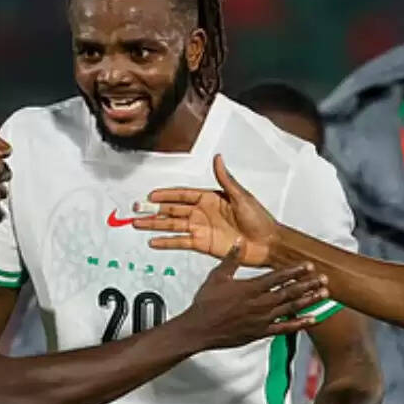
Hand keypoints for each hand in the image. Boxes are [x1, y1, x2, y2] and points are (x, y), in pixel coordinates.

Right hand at [135, 154, 279, 265]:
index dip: (166, 195)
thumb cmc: (259, 219)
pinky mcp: (203, 244)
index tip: (150, 195)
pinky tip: (153, 242)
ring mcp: (201, 229)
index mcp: (210, 198)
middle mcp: (202, 213)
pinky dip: (167, 242)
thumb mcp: (241, 196)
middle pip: (172, 210)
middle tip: (136, 209)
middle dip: (154, 209)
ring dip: (154, 225)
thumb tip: (217, 158)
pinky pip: (181, 242)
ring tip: (137, 224)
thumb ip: (225, 179)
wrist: (267, 244)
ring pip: (172, 225)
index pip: (182, 195)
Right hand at [178, 241, 327, 348]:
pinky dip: (300, 323)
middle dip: (308, 284)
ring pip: (290, 308)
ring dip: (309, 300)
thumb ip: (231, 259)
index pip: (277, 277)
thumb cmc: (206, 303)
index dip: (295, 271)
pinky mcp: (260, 332)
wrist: (199, 329)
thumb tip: (238, 241)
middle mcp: (259, 303)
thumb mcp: (217, 277)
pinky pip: (284, 328)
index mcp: (250, 288)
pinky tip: (313, 319)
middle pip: (289, 292)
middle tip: (324, 278)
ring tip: (324, 294)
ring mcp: (262, 319)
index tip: (309, 265)